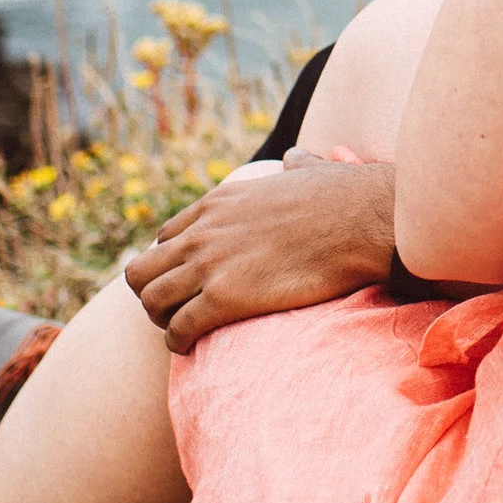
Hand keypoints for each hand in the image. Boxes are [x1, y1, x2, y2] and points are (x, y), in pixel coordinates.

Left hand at [125, 155, 397, 350]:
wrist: (361, 222)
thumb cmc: (345, 198)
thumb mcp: (306, 170)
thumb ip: (294, 165)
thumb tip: (297, 156)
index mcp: (218, 203)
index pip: (164, 237)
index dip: (171, 264)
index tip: (189, 281)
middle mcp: (203, 232)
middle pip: (141, 270)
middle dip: (153, 293)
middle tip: (178, 311)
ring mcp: (210, 265)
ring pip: (150, 301)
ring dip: (162, 320)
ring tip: (183, 330)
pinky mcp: (224, 298)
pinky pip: (178, 328)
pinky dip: (178, 342)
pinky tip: (192, 346)